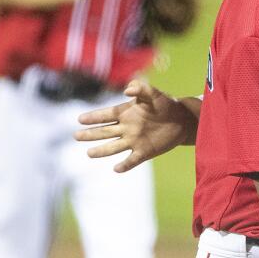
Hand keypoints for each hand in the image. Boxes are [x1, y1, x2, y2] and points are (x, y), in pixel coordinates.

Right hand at [74, 78, 192, 172]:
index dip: (94, 117)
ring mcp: (134, 141)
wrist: (182, 120)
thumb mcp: (153, 94)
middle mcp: (126, 128)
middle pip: (105, 132)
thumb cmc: (166, 104)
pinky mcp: (144, 151)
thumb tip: (127, 91)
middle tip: (76, 136)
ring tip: (89, 153)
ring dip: (102, 151)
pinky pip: (132, 160)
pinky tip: (116, 169)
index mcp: (126, 113)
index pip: (106, 115)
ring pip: (114, 147)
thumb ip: (141, 88)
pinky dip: (125, 165)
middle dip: (91, 134)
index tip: (80, 119)